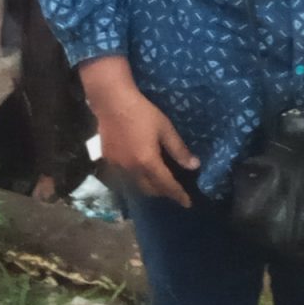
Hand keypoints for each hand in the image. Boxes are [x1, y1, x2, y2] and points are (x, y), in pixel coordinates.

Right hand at [81, 58, 196, 207]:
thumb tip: (194, 166)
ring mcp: (118, 167)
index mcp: (147, 162)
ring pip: (136, 185)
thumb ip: (179, 150)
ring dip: (149, 187)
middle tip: (175, 189)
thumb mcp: (165, 128)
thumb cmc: (142, 112)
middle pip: (150, 190)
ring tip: (159, 182)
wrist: (112, 101)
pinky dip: (136, 178)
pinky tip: (140, 169)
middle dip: (164, 192)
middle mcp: (131, 170)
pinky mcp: (109, 160)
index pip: (166, 185)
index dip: (178, 195)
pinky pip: (125, 176)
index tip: (188, 203)